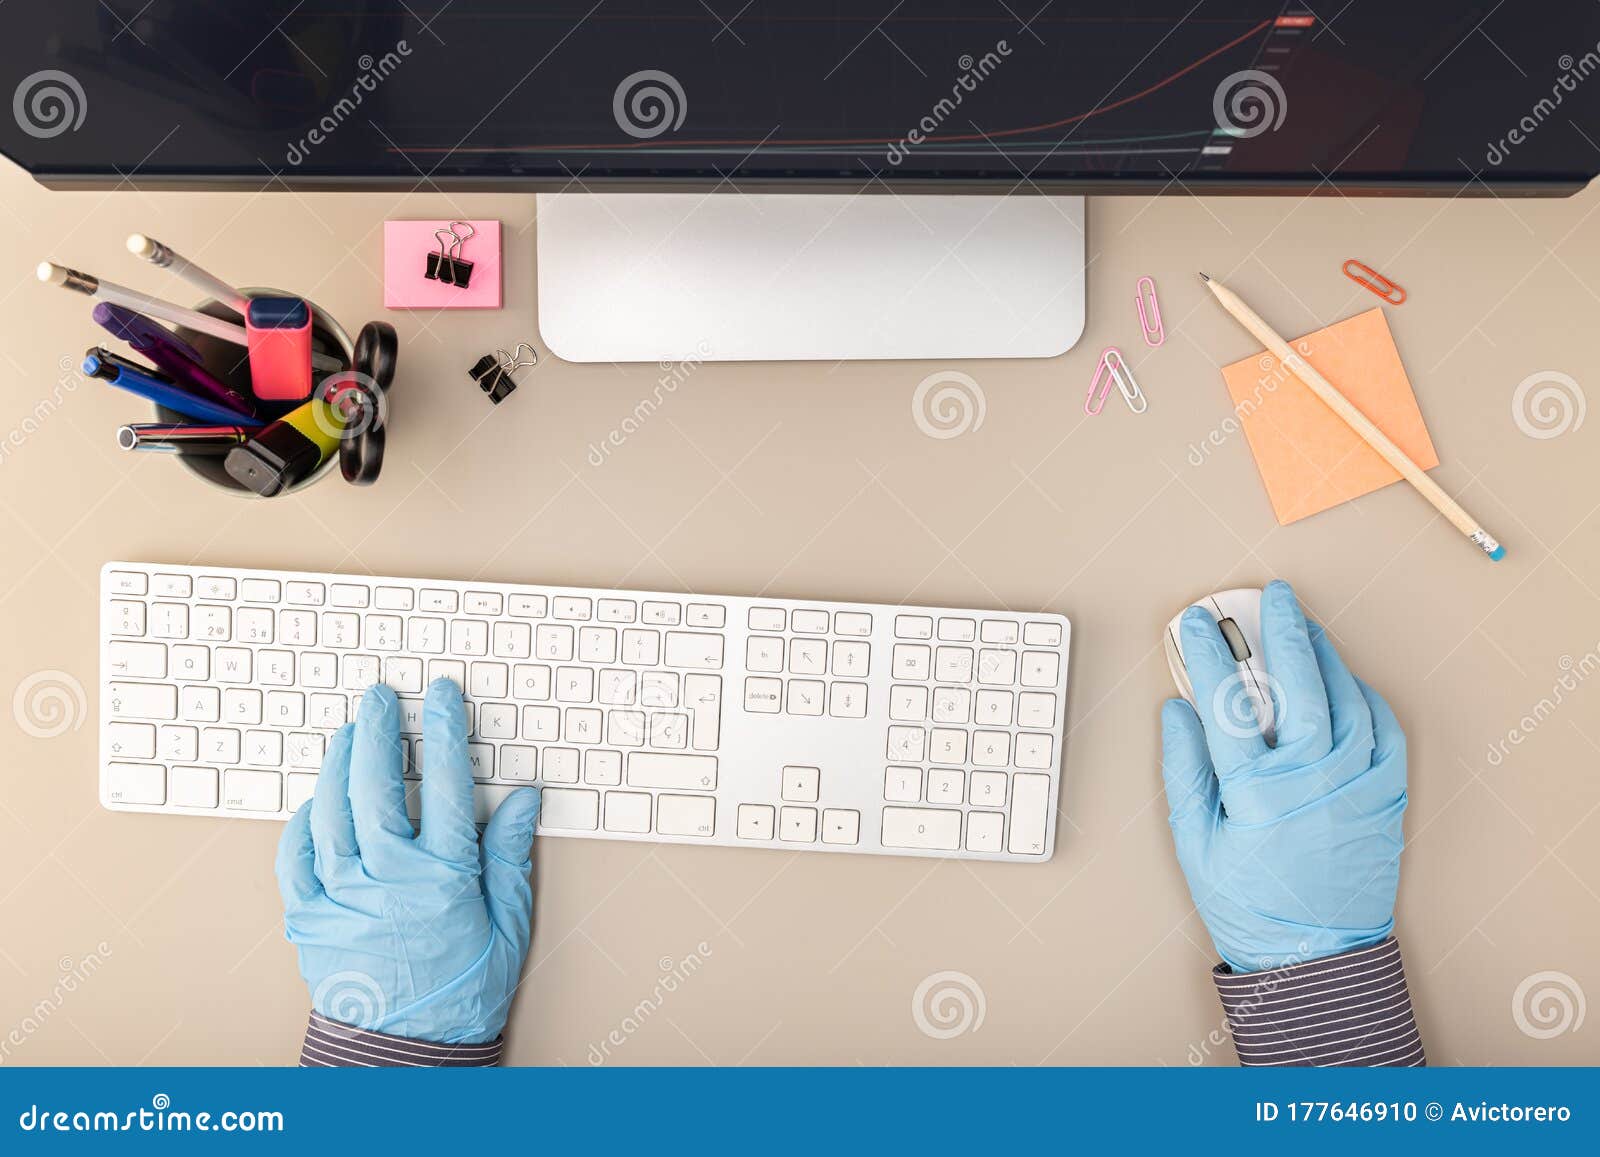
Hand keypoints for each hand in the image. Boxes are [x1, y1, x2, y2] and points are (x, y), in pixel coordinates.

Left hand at [275, 679, 540, 1043]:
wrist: (407, 1055)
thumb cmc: (463, 992)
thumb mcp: (508, 925)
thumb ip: (509, 856)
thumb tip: (522, 798)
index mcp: (442, 876)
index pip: (446, 782)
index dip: (445, 729)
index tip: (442, 697)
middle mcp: (386, 878)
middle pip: (375, 784)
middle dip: (377, 731)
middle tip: (379, 698)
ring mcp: (341, 897)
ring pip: (330, 811)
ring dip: (338, 764)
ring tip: (348, 733)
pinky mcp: (309, 919)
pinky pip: (295, 858)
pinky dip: (303, 822)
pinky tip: (315, 801)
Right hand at [1159, 580, 1406, 972]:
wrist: (1316, 960)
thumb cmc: (1249, 907)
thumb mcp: (1195, 844)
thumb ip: (1184, 771)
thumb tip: (1178, 710)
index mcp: (1256, 791)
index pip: (1226, 698)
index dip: (1206, 652)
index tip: (1193, 623)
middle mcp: (1313, 778)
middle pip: (1298, 680)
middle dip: (1281, 629)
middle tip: (1269, 596)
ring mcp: (1357, 785)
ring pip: (1347, 697)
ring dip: (1324, 654)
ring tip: (1303, 628)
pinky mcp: (1386, 797)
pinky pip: (1383, 730)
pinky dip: (1365, 696)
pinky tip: (1346, 681)